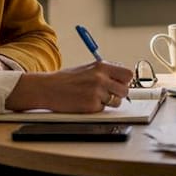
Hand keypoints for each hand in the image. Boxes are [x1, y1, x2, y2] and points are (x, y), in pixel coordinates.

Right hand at [4, 61, 134, 112]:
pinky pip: (103, 109)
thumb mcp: (87, 69)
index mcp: (101, 66)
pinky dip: (96, 108)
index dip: (125, 81)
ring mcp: (97, 92)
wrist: (47, 88)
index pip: (128, 74)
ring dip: (109, 102)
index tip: (120, 84)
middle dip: (119, 94)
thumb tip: (122, 78)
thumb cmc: (65, 79)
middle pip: (125, 90)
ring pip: (116, 102)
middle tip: (108, 94)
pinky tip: (85, 103)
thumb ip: (104, 72)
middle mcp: (101, 78)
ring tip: (95, 98)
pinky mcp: (91, 105)